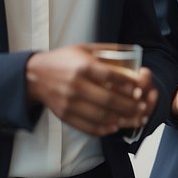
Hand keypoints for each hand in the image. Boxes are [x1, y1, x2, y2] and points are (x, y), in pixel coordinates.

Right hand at [25, 45, 149, 136]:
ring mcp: (70, 102)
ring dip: (121, 119)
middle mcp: (76, 85)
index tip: (139, 89)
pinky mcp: (65, 115)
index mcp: (82, 66)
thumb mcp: (83, 48)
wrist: (35, 75)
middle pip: (109, 100)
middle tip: (142, 107)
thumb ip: (106, 51)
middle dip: (130, 105)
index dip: (128, 84)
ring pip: (101, 116)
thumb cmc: (62, 60)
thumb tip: (131, 52)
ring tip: (134, 119)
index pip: (110, 77)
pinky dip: (103, 129)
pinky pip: (87, 126)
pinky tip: (114, 126)